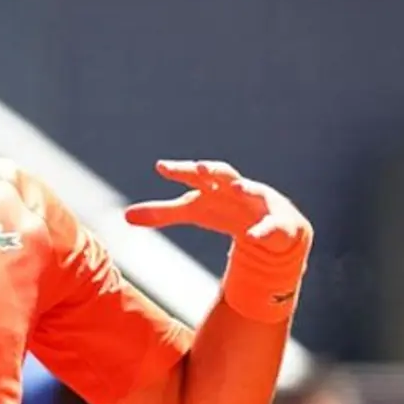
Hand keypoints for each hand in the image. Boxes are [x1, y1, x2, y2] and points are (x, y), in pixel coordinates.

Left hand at [124, 160, 311, 255]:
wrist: (269, 225)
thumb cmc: (225, 210)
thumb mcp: (194, 211)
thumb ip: (162, 212)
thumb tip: (125, 216)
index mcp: (213, 185)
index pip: (193, 174)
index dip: (179, 170)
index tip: (161, 167)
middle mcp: (237, 187)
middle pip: (224, 174)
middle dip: (213, 170)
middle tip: (200, 167)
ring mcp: (260, 202)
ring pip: (255, 192)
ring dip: (246, 189)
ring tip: (236, 188)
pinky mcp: (279, 222)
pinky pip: (272, 226)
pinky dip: (263, 231)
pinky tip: (253, 237)